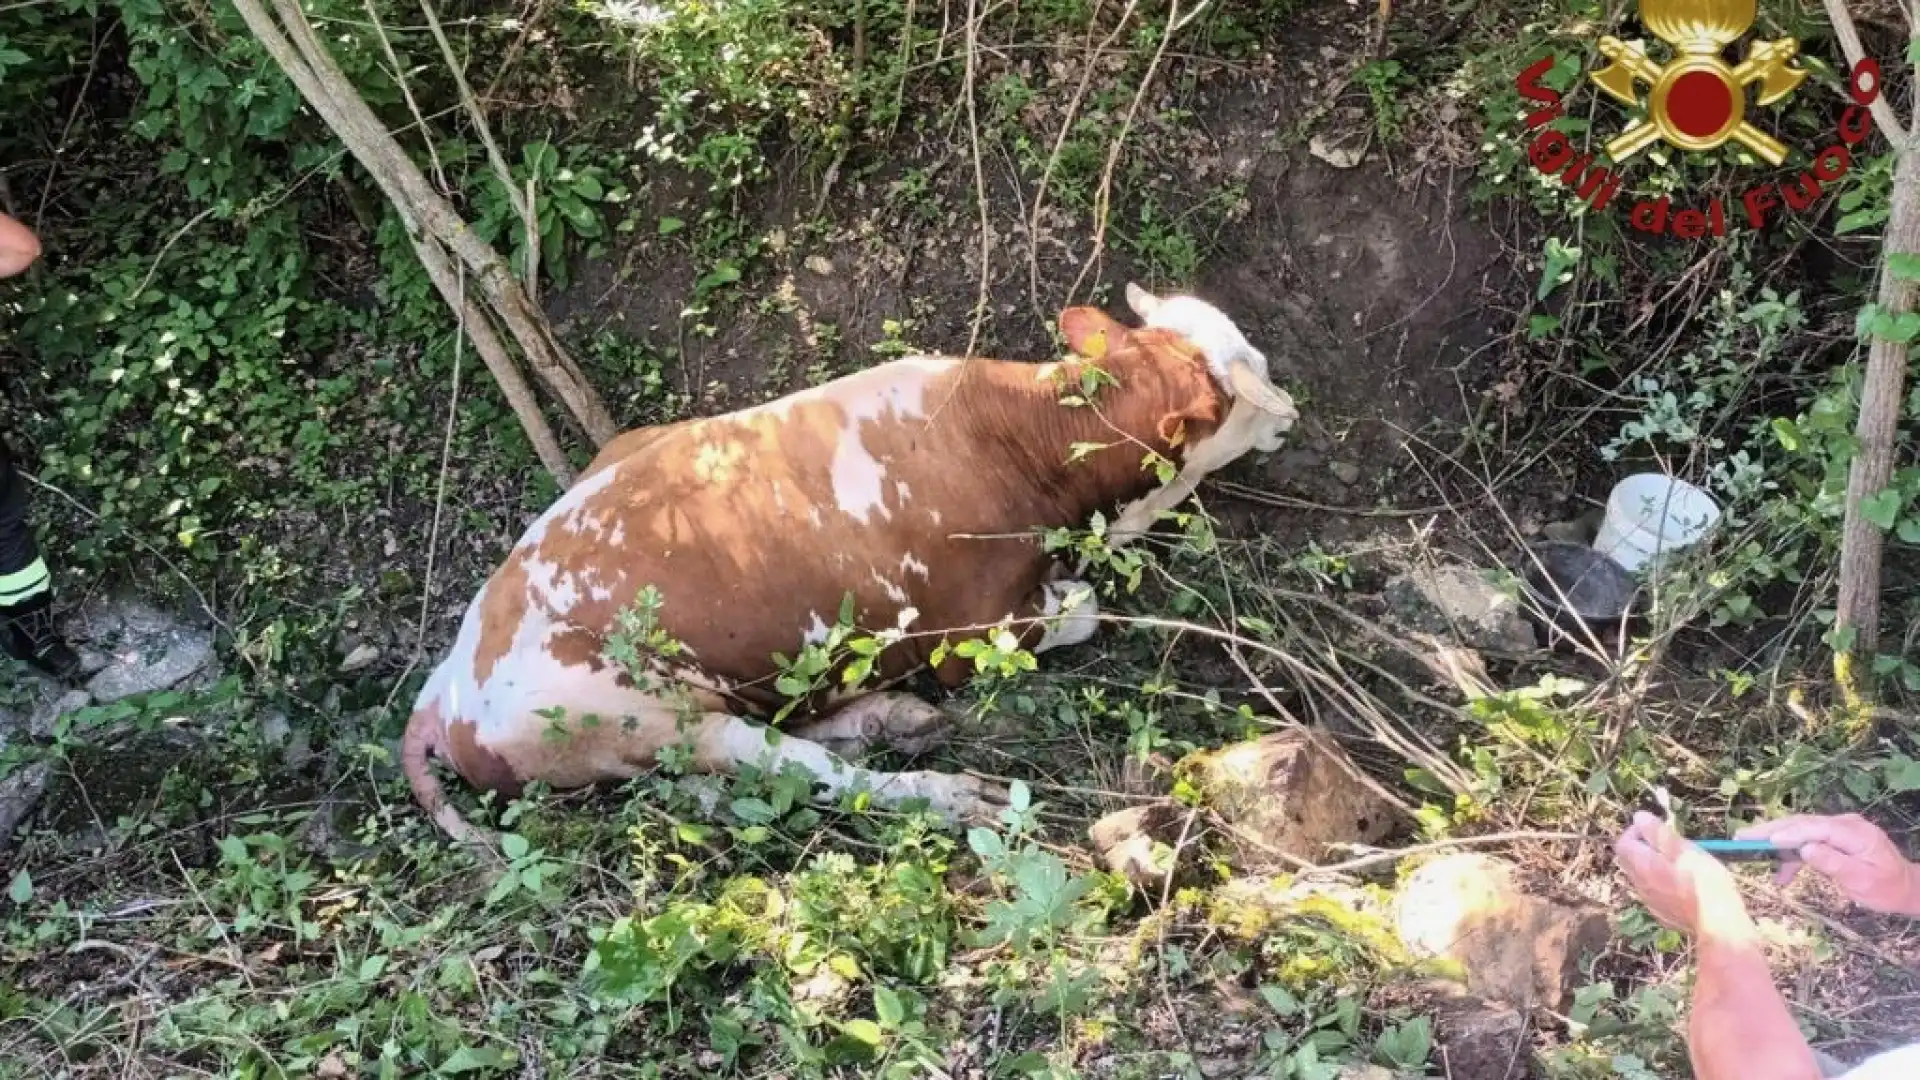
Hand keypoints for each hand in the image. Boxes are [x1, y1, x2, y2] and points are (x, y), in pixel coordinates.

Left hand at [1614, 811, 1751, 936]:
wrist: (1718, 925)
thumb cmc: (1705, 883)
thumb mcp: (1684, 850)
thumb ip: (1659, 833)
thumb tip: (1639, 817)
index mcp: (1643, 866)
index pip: (1623, 843)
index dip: (1637, 831)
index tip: (1658, 828)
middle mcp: (1640, 885)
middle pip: (1631, 860)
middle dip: (1645, 847)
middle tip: (1671, 844)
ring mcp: (1650, 902)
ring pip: (1643, 877)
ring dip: (1655, 866)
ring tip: (1682, 863)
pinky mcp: (1663, 914)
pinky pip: (1656, 893)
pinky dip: (1664, 883)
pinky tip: (1686, 884)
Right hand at [1735, 813, 1919, 915]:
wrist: (1905, 887)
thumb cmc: (1886, 888)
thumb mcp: (1862, 881)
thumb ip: (1834, 863)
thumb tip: (1805, 849)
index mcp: (1856, 833)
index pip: (1816, 828)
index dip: (1789, 834)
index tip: (1765, 841)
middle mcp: (1845, 824)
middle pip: (1802, 823)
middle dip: (1770, 830)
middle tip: (1741, 838)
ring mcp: (1839, 828)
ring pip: (1800, 829)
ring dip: (1775, 841)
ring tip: (1749, 851)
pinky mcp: (1834, 836)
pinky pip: (1806, 838)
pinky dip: (1790, 853)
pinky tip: (1780, 873)